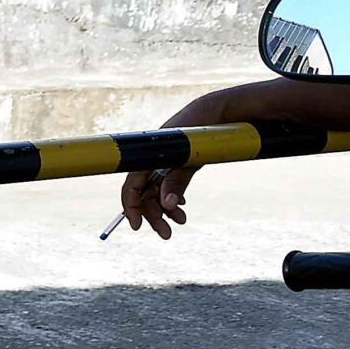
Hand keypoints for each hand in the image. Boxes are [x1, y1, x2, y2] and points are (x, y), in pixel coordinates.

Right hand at [119, 92, 231, 239]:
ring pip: (157, 192)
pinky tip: (180, 207)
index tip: (137, 226)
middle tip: (166, 235)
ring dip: (166, 209)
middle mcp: (152, 161)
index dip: (131, 207)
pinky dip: (172, 198)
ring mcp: (164, 162)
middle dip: (154, 215)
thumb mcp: (189, 158)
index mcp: (148, 156)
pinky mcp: (177, 163)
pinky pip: (168, 185)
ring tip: (181, 221)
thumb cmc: (200, 132)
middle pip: (145, 194)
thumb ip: (176, 181)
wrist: (218, 113)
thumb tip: (166, 207)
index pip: (131, 186)